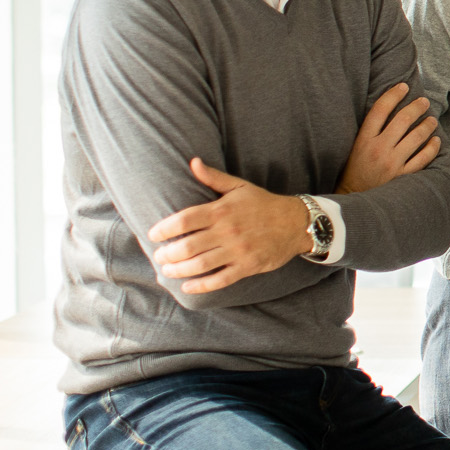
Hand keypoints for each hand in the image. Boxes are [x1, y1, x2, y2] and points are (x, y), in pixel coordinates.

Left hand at [148, 159, 310, 293]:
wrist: (296, 222)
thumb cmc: (263, 203)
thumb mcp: (239, 187)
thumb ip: (213, 177)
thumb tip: (192, 162)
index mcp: (222, 210)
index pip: (184, 220)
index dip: (164, 229)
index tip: (153, 234)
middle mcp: (228, 231)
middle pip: (188, 246)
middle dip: (167, 254)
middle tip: (159, 256)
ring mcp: (238, 250)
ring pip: (200, 265)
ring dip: (178, 270)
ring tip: (167, 270)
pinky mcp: (248, 266)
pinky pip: (220, 280)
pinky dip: (201, 286)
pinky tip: (187, 286)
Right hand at [337, 82, 440, 193]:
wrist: (353, 202)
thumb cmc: (354, 173)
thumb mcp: (355, 149)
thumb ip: (369, 132)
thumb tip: (388, 111)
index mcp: (363, 140)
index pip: (380, 110)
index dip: (393, 94)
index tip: (403, 86)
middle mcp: (378, 149)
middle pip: (402, 119)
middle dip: (416, 107)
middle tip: (424, 101)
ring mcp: (392, 164)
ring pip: (417, 137)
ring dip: (427, 125)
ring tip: (432, 120)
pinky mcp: (403, 178)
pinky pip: (423, 158)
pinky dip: (432, 147)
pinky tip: (436, 141)